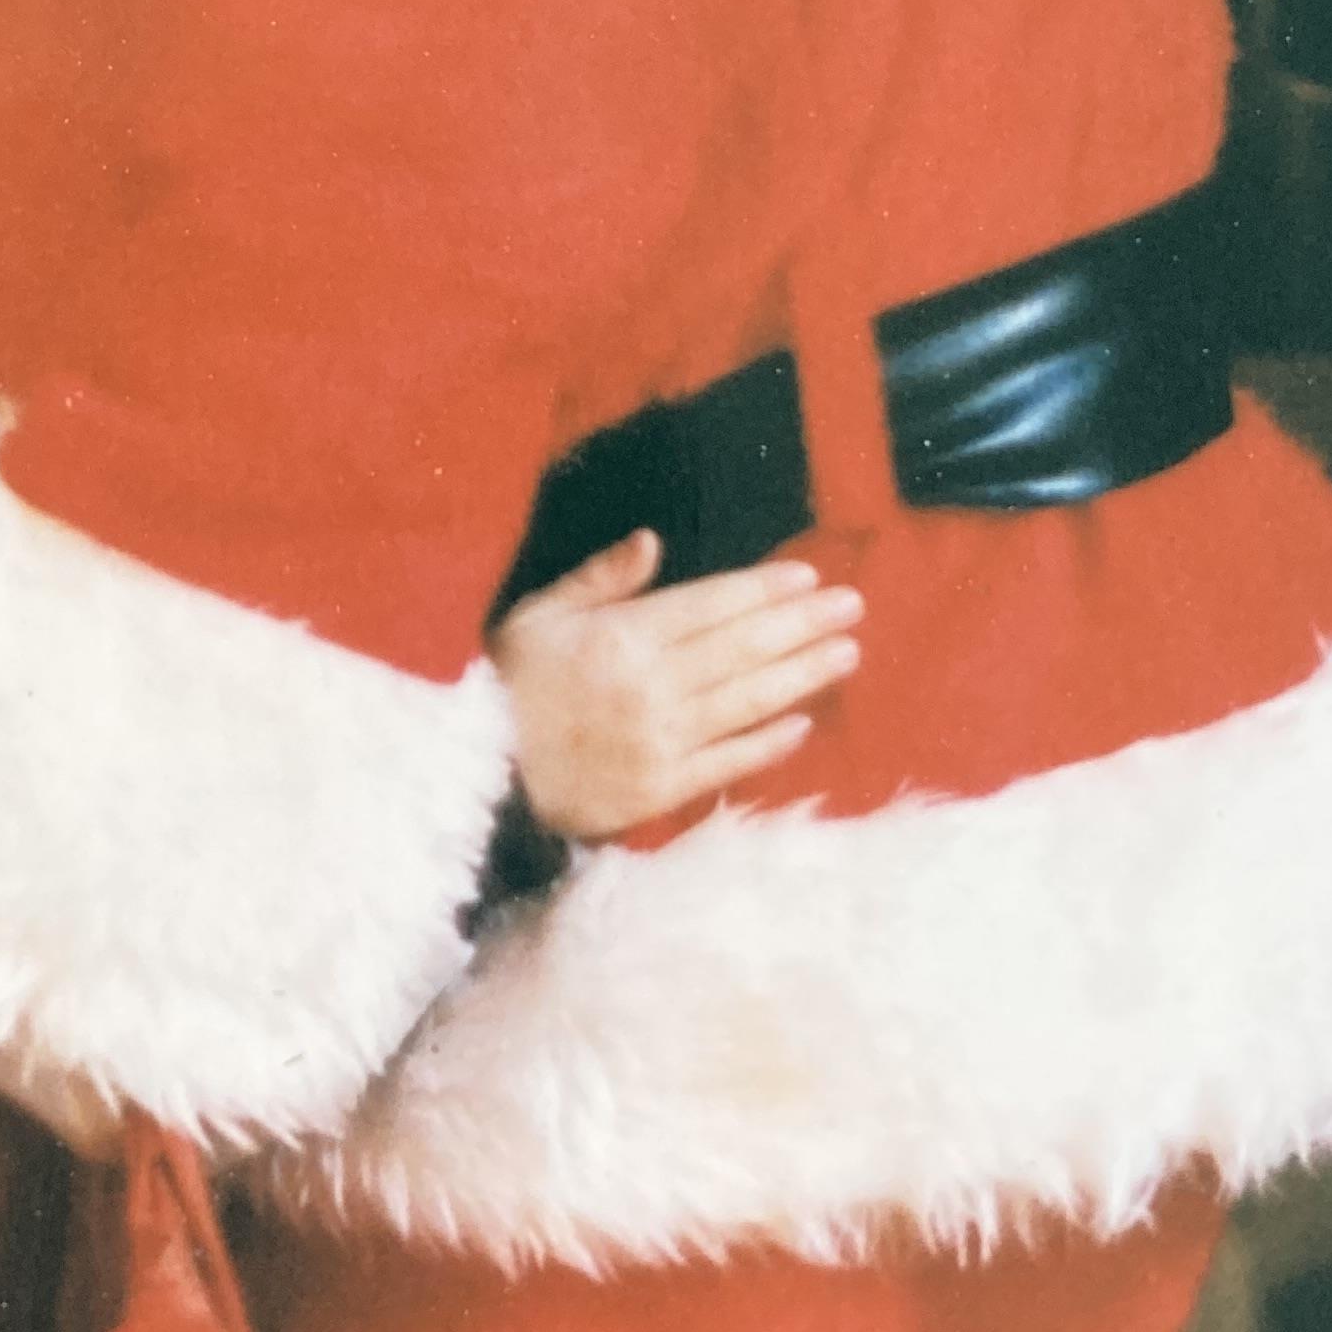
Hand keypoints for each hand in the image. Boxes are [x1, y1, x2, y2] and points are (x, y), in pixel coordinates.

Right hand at [492, 531, 862, 842]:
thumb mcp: (537, 614)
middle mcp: (651, 686)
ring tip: (847, 654)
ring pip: (747, 701)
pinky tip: (803, 722)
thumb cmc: (505, 685)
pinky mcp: (660, 790)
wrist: (478, 775)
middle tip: (854, 607)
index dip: (764, 590)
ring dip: (802, 676)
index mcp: (620, 636)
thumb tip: (653, 541)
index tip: (809, 578)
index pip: (710, 606)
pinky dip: (767, 742)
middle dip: (803, 625)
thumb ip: (599, 579)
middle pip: (743, 649)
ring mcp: (660, 741)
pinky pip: (727, 762)